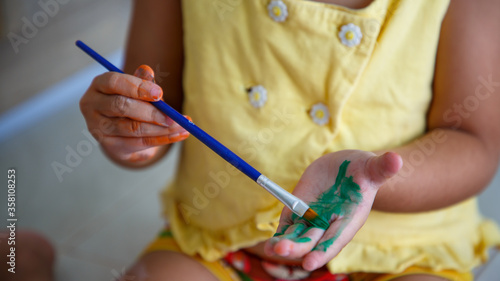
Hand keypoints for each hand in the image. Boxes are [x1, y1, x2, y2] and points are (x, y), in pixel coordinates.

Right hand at [79, 65, 188, 163]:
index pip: (114, 82)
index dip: (137, 87)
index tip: (160, 94)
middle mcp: (93, 106)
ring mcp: (98, 128)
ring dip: (161, 129)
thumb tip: (147, 70)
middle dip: (151, 112)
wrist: (123, 130)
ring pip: (132, 128)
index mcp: (99, 85)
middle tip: (172, 116)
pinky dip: (163, 139)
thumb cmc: (131, 101)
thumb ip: (142, 80)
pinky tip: (179, 134)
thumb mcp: (137, 88)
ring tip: (182, 126)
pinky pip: (140, 143)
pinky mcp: (111, 146)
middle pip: (121, 107)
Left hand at [264, 150, 401, 270]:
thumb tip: (396, 159)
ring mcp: (312, 220)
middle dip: (297, 247)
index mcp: (348, 220)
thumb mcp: (372, 168)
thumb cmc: (363, 170)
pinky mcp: (298, 212)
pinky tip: (270, 243)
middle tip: (281, 250)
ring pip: (297, 237)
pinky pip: (287, 226)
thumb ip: (382, 167)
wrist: (346, 169)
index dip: (324, 250)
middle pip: (312, 241)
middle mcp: (329, 225)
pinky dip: (279, 234)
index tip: (310, 262)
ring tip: (272, 249)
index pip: (335, 239)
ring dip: (284, 244)